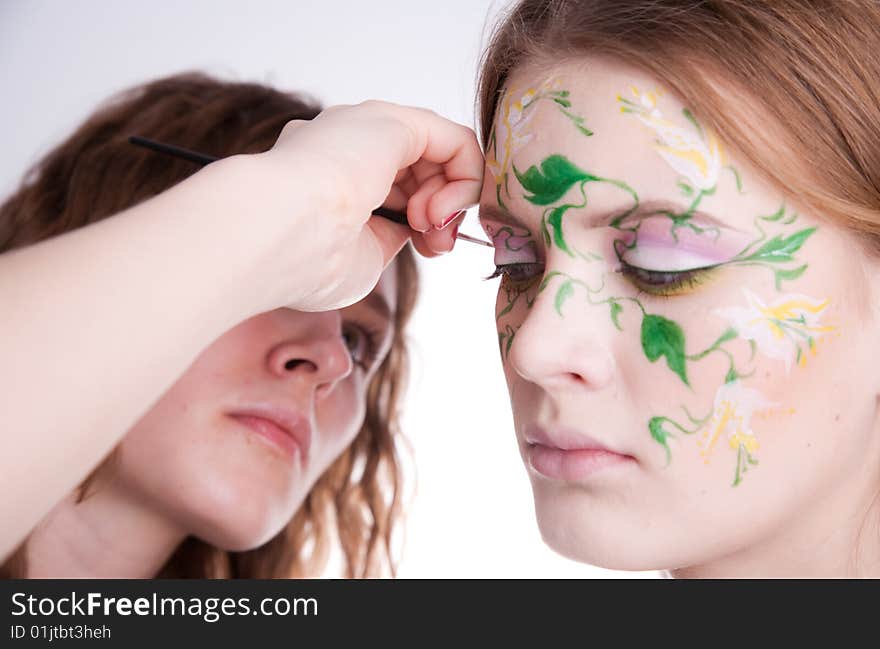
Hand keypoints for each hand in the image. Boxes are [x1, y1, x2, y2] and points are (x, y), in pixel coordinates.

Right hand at [247, 100, 482, 311]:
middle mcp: (348, 146)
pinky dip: (464, 178)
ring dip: (451, 200)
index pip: (397, 190)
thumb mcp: (360, 260)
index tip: (425, 251)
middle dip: (443, 214)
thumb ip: (387, 238)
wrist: (273, 236)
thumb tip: (413, 230)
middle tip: (435, 247)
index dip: (423, 223)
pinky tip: (441, 209)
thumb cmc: (305, 262)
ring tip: (431, 227)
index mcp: (329, 176)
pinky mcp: (392, 122)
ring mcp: (368, 129)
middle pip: (422, 172)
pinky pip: (456, 140)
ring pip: (440, 155)